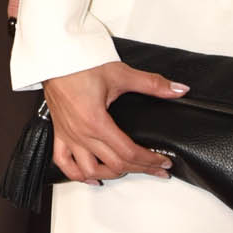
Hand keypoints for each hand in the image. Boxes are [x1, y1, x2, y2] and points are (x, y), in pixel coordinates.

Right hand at [43, 60, 184, 184]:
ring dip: (110, 174)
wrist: (56, 57)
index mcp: (96, 122)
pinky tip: (91, 176)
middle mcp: (81, 134)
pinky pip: (63, 162)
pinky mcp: (60, 133)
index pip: (128, 152)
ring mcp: (69, 136)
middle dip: (140, 169)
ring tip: (128, 171)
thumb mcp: (121, 74)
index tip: (163, 162)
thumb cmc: (81, 64)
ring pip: (89, 170)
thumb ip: (152, 84)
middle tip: (156, 169)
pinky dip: (77, 174)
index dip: (149, 160)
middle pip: (114, 164)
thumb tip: (177, 89)